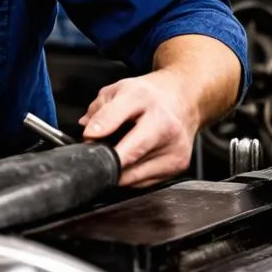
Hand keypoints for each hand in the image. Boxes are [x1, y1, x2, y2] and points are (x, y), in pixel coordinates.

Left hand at [78, 70, 199, 187]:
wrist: (183, 100)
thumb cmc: (149, 97)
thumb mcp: (119, 90)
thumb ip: (99, 109)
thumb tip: (87, 131)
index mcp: (143, 99)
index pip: (115, 116)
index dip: (98, 129)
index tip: (87, 138)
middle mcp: (164, 124)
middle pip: (130, 153)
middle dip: (108, 160)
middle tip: (95, 159)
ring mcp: (174, 147)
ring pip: (134, 174)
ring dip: (117, 171)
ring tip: (114, 157)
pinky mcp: (179, 165)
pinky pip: (144, 181)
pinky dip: (131, 176)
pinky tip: (131, 162)